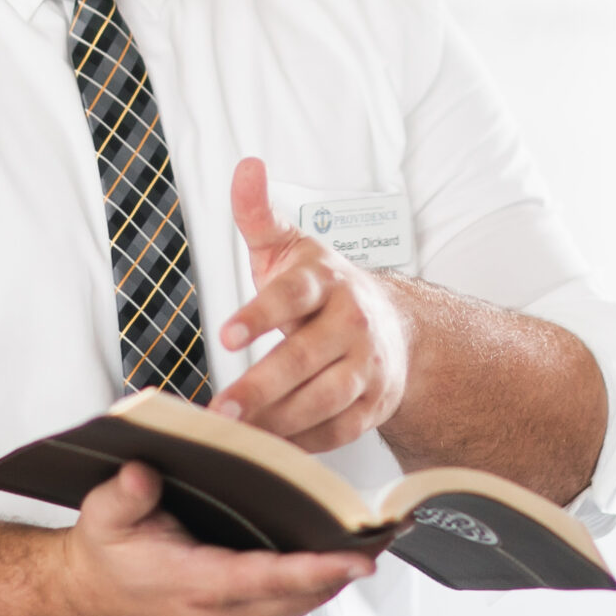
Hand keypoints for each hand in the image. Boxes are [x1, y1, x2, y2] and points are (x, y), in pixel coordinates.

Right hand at [58, 462, 373, 615]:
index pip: (268, 579)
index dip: (317, 569)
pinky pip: (289, 605)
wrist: (89, 598)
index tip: (359, 558)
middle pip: (300, 596)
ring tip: (379, 537)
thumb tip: (143, 472)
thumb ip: (124, 495)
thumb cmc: (103, 553)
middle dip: (345, 567)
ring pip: (301, 604)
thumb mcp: (102, 515)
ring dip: (337, 576)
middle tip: (392, 533)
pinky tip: (341, 553)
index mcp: (194, 586)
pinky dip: (318, 582)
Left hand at [212, 158, 411, 453]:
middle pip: (305, 358)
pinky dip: (305, 442)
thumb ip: (259, 214)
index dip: (260, 314)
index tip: (227, 334)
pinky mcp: (374, 403)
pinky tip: (270, 447)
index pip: (292, 296)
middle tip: (221, 409)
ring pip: (324, 399)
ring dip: (279, 420)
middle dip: (261, 387)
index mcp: (325, 281)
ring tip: (237, 434)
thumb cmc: (324, 289)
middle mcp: (351, 322)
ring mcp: (367, 365)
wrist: (394, 325)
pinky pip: (338, 429)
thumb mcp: (289, 247)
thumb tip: (246, 167)